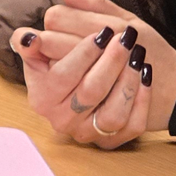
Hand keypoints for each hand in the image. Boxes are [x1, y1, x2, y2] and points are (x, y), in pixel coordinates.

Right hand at [11, 16, 151, 149]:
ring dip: (128, 80)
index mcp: (42, 98)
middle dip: (111, 61)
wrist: (95, 87)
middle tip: (125, 38)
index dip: (84, 53)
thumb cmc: (68, 64)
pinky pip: (132, 124)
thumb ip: (30, 42)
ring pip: (113, 112)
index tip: (102, 33)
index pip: (63, 75)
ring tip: (137, 54)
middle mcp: (61, 120)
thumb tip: (29, 39)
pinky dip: (142, 98)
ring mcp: (87, 133)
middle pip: (91, 91)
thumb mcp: (44, 51)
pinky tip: (145, 74)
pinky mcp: (111, 142)